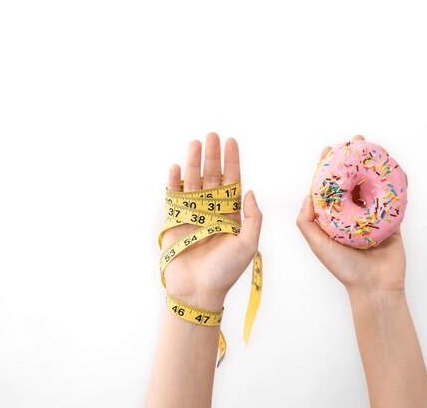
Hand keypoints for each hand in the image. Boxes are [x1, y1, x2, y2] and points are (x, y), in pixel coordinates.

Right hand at [161, 133, 261, 309]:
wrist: (198, 291)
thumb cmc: (226, 271)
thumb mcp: (248, 244)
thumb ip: (252, 217)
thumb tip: (250, 191)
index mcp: (231, 216)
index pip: (232, 182)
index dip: (232, 162)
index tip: (231, 142)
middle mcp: (212, 212)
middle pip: (212, 177)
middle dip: (212, 156)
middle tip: (212, 135)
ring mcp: (193, 215)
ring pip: (193, 183)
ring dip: (193, 163)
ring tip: (195, 143)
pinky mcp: (175, 222)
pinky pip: (174, 198)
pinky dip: (174, 182)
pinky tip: (176, 167)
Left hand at [296, 135, 408, 294]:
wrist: (375, 288)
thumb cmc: (344, 269)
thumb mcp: (317, 245)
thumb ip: (307, 222)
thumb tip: (307, 195)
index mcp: (335, 218)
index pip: (331, 187)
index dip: (329, 167)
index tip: (330, 150)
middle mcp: (353, 215)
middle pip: (354, 181)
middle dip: (355, 160)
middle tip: (356, 142)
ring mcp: (374, 217)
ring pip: (374, 185)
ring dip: (375, 166)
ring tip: (375, 149)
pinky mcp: (393, 222)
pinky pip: (396, 198)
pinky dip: (397, 183)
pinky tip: (396, 169)